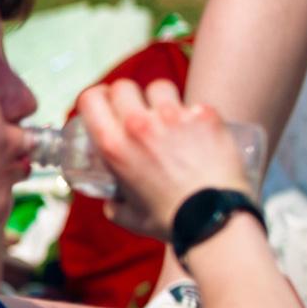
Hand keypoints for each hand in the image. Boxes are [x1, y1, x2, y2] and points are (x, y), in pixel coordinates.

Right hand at [75, 79, 252, 238]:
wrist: (214, 220)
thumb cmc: (171, 221)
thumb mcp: (128, 216)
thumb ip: (113, 203)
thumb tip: (111, 199)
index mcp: (113, 145)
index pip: (91, 97)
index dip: (97, 98)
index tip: (106, 106)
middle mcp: (139, 125)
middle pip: (124, 86)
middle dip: (129, 97)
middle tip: (138, 113)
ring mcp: (174, 116)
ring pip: (160, 88)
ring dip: (161, 100)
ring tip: (171, 120)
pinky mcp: (204, 115)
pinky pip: (193, 104)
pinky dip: (194, 116)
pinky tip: (200, 135)